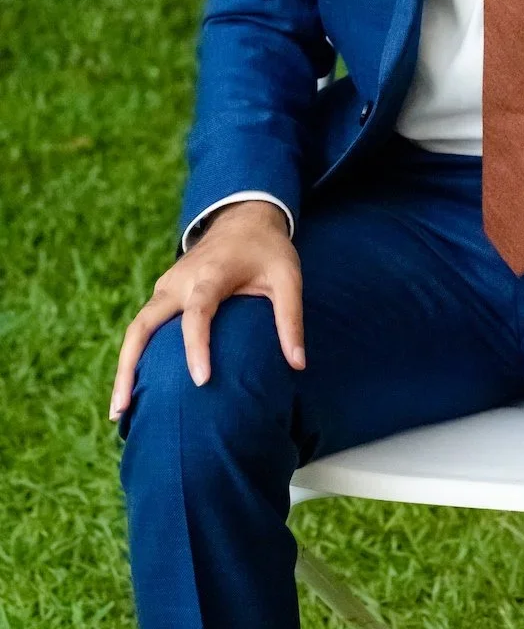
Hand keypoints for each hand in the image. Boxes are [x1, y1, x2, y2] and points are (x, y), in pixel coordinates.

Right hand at [109, 200, 304, 420]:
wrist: (243, 218)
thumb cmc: (267, 251)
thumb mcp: (288, 277)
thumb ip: (291, 319)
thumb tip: (298, 365)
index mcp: (212, 274)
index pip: (199, 312)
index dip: (197, 346)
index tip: (201, 381)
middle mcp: (180, 281)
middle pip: (144, 323)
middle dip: (130, 365)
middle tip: (123, 410)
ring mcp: (167, 286)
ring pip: (137, 327)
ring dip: (124, 366)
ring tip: (120, 411)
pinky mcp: (163, 292)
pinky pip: (143, 325)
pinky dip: (134, 354)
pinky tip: (133, 388)